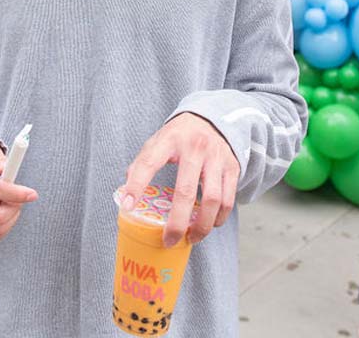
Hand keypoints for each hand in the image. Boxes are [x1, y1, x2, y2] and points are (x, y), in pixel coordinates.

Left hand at [121, 113, 239, 247]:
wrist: (212, 119)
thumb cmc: (179, 136)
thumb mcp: (158, 141)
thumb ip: (143, 163)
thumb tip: (126, 195)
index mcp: (170, 139)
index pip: (149, 162)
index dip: (136, 185)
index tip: (128, 206)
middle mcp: (195, 147)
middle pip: (186, 191)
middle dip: (177, 222)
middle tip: (168, 240)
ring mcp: (216, 158)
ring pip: (213, 199)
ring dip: (202, 225)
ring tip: (192, 238)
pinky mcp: (232, 168)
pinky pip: (228, 200)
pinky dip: (218, 218)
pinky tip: (208, 225)